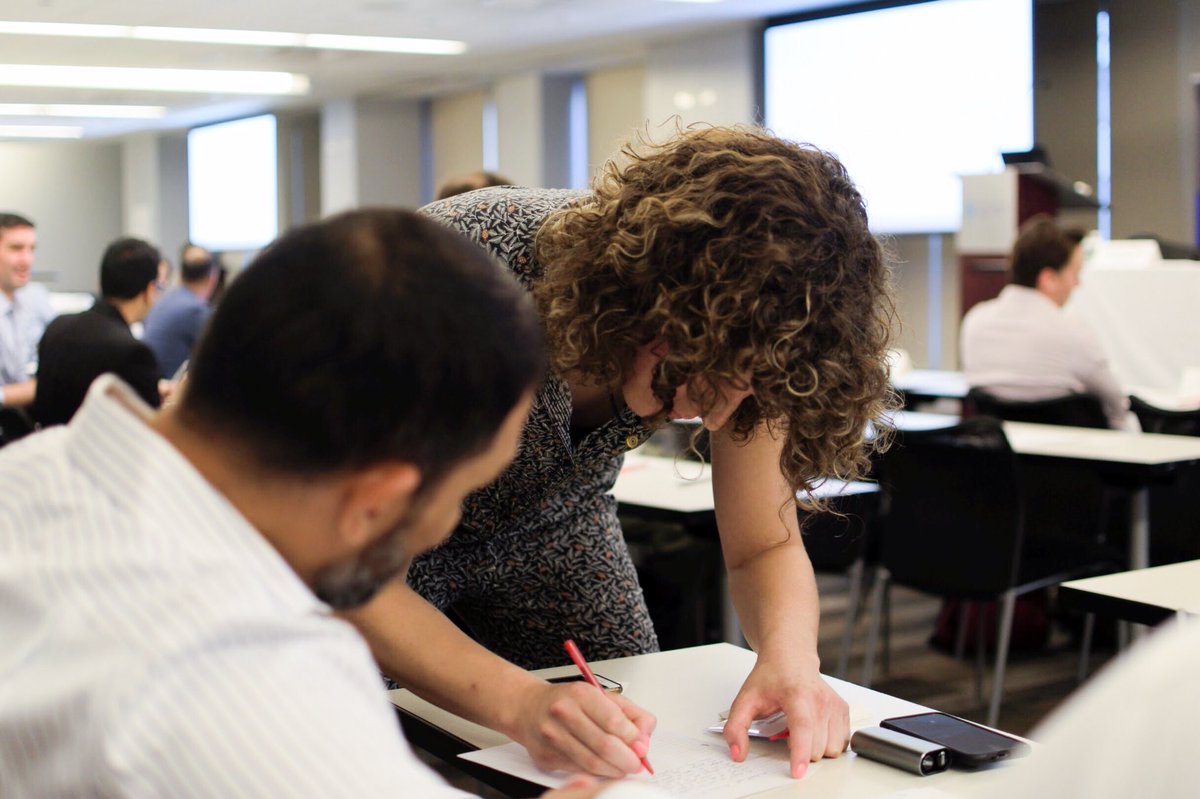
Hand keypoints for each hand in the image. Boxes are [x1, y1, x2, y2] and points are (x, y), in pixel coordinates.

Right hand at [508, 679, 656, 777]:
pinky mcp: (546, 757)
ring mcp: (552, 736)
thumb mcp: (601, 696)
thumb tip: (644, 738)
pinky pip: (579, 771)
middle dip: (627, 759)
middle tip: (636, 763)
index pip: (613, 720)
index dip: (632, 738)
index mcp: (580, 694)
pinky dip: (596, 773)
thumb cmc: (568, 701)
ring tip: (622, 768)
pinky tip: (603, 768)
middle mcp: (564, 713)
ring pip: (592, 763)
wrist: (528, 708)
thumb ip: (629, 713)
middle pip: (604, 745)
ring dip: (613, 770)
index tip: (641, 746)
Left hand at [722, 652, 848, 778]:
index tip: (797, 772)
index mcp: (797, 695)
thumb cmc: (770, 677)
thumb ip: (736, 728)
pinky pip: (841, 743)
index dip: (800, 753)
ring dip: (815, 749)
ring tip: (800, 730)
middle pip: (817, 747)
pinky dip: (828, 743)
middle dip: (800, 750)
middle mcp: (820, 699)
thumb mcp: (745, 699)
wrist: (791, 657)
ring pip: (831, 749)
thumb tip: (738, 754)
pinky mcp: (843, 710)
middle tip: (787, 731)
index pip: (802, 727)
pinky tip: (814, 730)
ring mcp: (834, 705)